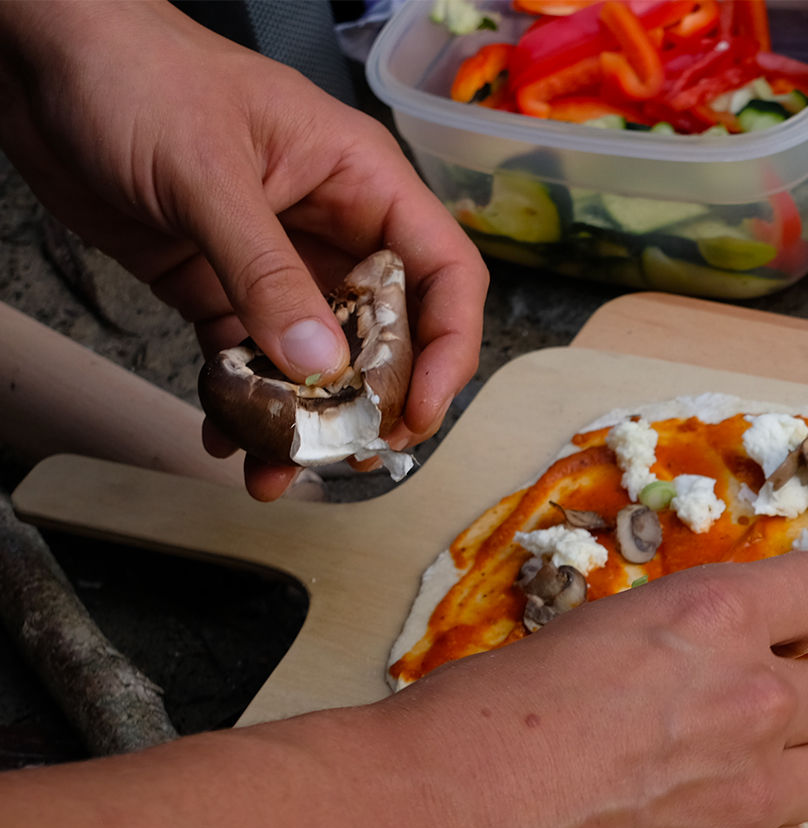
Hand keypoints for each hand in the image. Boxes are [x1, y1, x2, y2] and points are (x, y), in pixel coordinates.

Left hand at [0, 0, 486, 500]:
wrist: (34, 56)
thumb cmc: (133, 74)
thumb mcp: (206, 173)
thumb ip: (264, 273)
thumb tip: (319, 367)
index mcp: (361, 182)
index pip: (443, 275)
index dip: (445, 349)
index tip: (415, 411)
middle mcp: (331, 226)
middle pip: (386, 332)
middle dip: (371, 400)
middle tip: (347, 454)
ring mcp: (274, 259)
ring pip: (314, 358)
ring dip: (302, 419)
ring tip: (278, 468)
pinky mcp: (216, 283)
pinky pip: (247, 358)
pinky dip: (241, 403)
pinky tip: (223, 437)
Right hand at [376, 553, 807, 827]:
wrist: (439, 827)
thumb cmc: (479, 723)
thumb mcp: (589, 637)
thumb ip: (674, 647)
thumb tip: (702, 666)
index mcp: (712, 618)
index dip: (805, 617)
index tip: (787, 636)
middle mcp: (753, 697)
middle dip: (785, 707)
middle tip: (722, 728)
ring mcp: (754, 793)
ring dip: (784, 778)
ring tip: (712, 791)